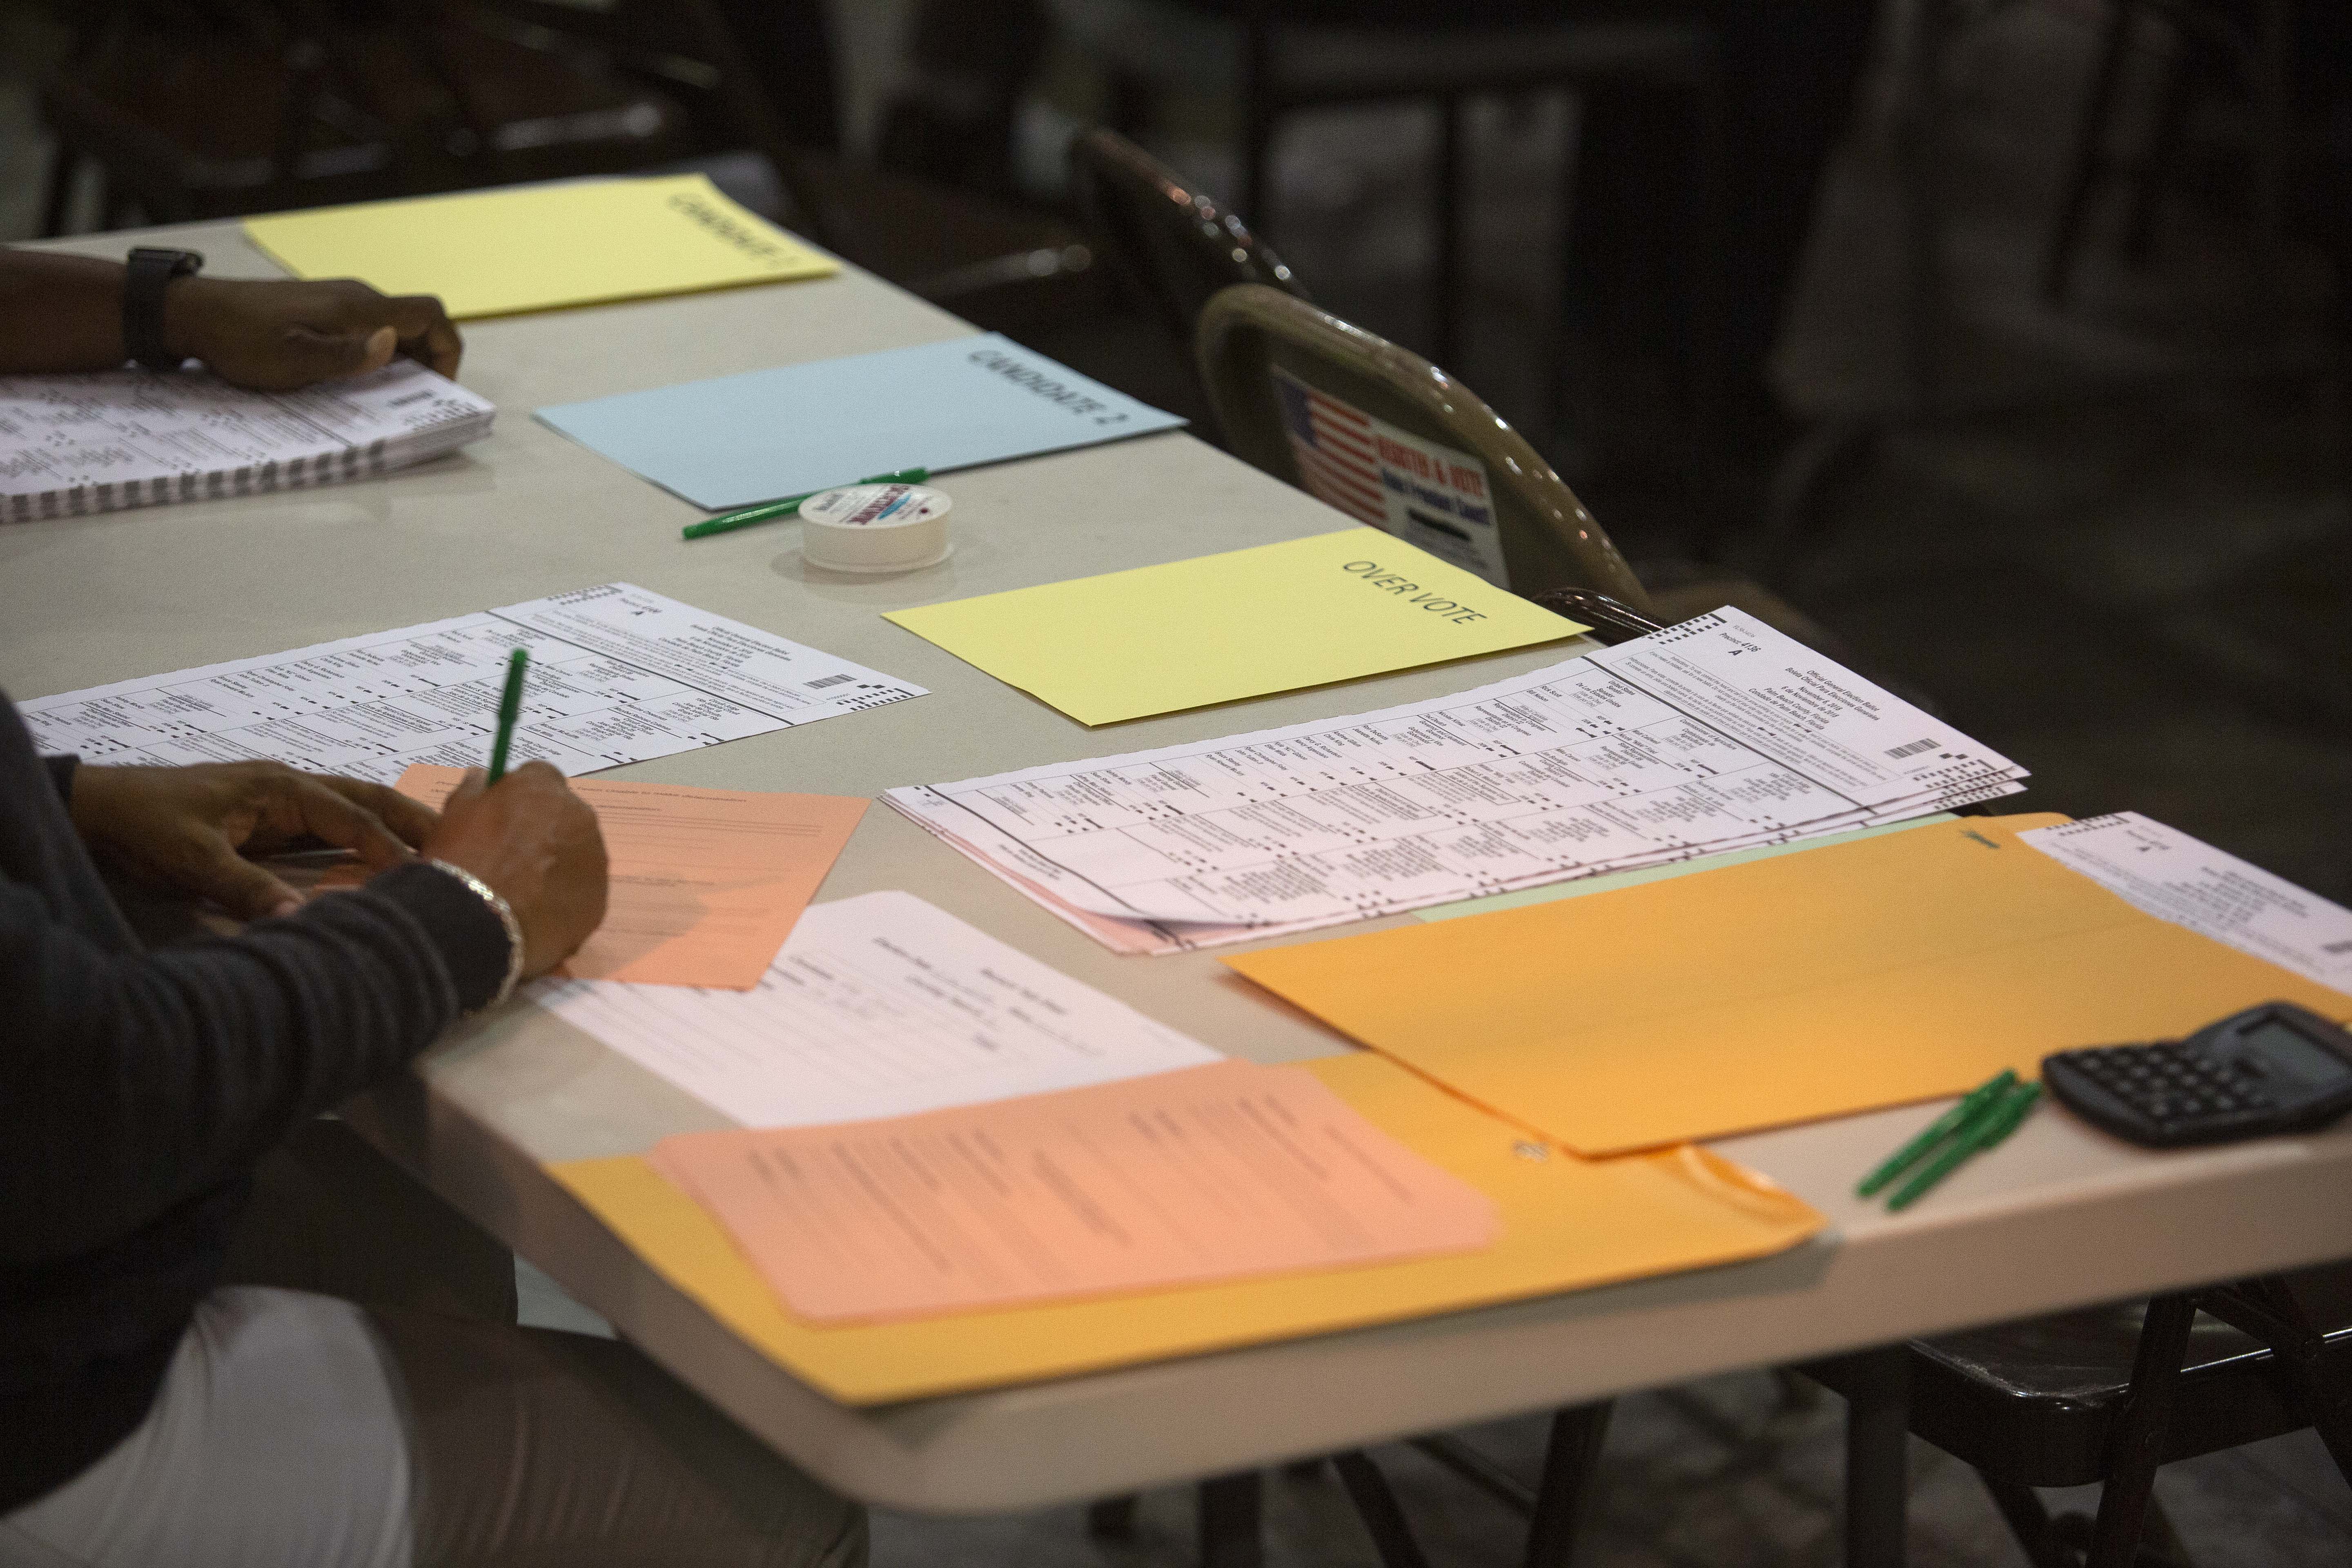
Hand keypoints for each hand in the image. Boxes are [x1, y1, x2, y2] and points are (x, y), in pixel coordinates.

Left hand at [70, 761, 437, 919]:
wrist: (97, 811)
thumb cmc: (144, 825)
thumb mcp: (192, 857)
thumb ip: (246, 888)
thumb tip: (299, 921)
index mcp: (280, 787)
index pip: (351, 816)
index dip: (389, 844)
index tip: (425, 872)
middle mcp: (290, 789)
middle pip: (367, 798)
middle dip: (414, 817)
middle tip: (464, 840)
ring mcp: (281, 805)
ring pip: (353, 810)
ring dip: (393, 826)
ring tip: (438, 849)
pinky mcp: (269, 823)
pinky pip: (330, 830)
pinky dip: (363, 840)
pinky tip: (383, 861)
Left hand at [163, 276, 462, 390]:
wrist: (195, 313)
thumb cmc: (241, 339)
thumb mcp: (293, 359)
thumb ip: (347, 355)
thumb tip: (394, 343)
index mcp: (357, 308)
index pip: (430, 314)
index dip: (448, 349)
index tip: (440, 387)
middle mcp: (357, 298)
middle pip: (418, 323)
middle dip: (429, 363)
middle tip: (414, 403)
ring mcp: (340, 301)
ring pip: (394, 328)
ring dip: (403, 363)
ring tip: (384, 398)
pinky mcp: (324, 309)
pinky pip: (369, 330)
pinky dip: (378, 356)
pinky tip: (354, 381)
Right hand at [418, 763, 606, 979]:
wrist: (480, 918)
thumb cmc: (463, 859)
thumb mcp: (456, 813)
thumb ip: (474, 789)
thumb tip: (482, 774)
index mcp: (545, 788)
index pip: (542, 777)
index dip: (522, 796)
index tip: (506, 815)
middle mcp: (579, 816)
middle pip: (566, 815)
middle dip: (545, 829)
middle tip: (514, 856)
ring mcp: (595, 858)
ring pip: (579, 853)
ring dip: (559, 863)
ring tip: (525, 889)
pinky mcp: (599, 898)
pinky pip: (584, 890)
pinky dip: (566, 897)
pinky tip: (539, 911)